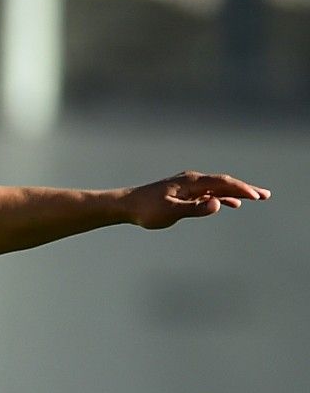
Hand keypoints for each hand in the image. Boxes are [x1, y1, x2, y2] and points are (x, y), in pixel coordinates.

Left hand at [123, 171, 269, 229]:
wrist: (125, 205)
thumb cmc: (146, 210)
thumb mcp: (170, 212)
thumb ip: (195, 209)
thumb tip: (218, 204)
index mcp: (191, 182)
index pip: (222, 183)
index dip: (241, 188)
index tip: (257, 196)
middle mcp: (192, 180)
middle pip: (224, 182)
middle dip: (246, 189)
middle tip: (266, 195)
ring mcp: (188, 186)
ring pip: (218, 187)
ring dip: (237, 192)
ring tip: (256, 198)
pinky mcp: (183, 193)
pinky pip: (208, 193)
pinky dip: (222, 197)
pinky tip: (231, 204)